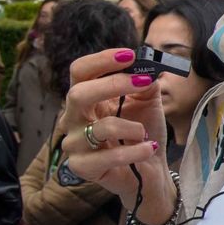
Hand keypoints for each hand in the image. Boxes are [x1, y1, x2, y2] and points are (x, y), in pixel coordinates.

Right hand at [56, 49, 173, 224]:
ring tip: (144, 133)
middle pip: (78, 94)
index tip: (129, 55)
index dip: (101, 60)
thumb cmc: (142, 133)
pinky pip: (106, 157)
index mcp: (86, 98)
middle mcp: (73, 118)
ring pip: (99, 128)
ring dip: (131, 127)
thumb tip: (148, 66)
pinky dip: (133, 152)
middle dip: (112, 85)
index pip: (80, 72)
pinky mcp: (82, 167)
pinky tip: (148, 149)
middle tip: (143, 82)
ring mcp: (74, 144)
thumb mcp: (146, 102)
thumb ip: (145, 83)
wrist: (149, 169)